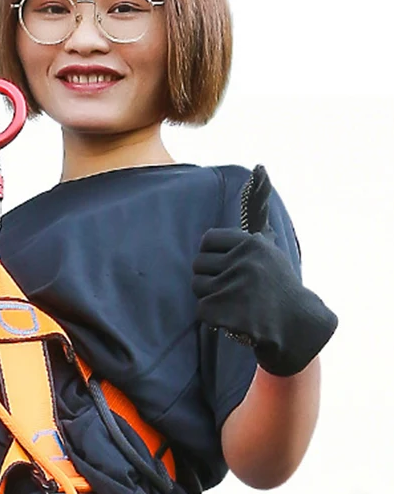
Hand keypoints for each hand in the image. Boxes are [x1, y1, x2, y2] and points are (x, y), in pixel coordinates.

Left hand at [191, 167, 336, 376]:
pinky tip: (232, 316)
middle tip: (231, 287)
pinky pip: (200, 309)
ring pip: (197, 286)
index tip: (226, 265)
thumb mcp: (270, 247)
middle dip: (210, 277)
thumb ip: (258, 213)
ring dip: (210, 297)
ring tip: (234, 302)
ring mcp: (232, 287)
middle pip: (198, 264)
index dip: (213, 255)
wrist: (295, 324)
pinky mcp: (222, 310)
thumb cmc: (278, 283)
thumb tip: (259, 169)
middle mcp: (242, 263)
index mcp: (251, 244)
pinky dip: (212, 316)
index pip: (207, 241)